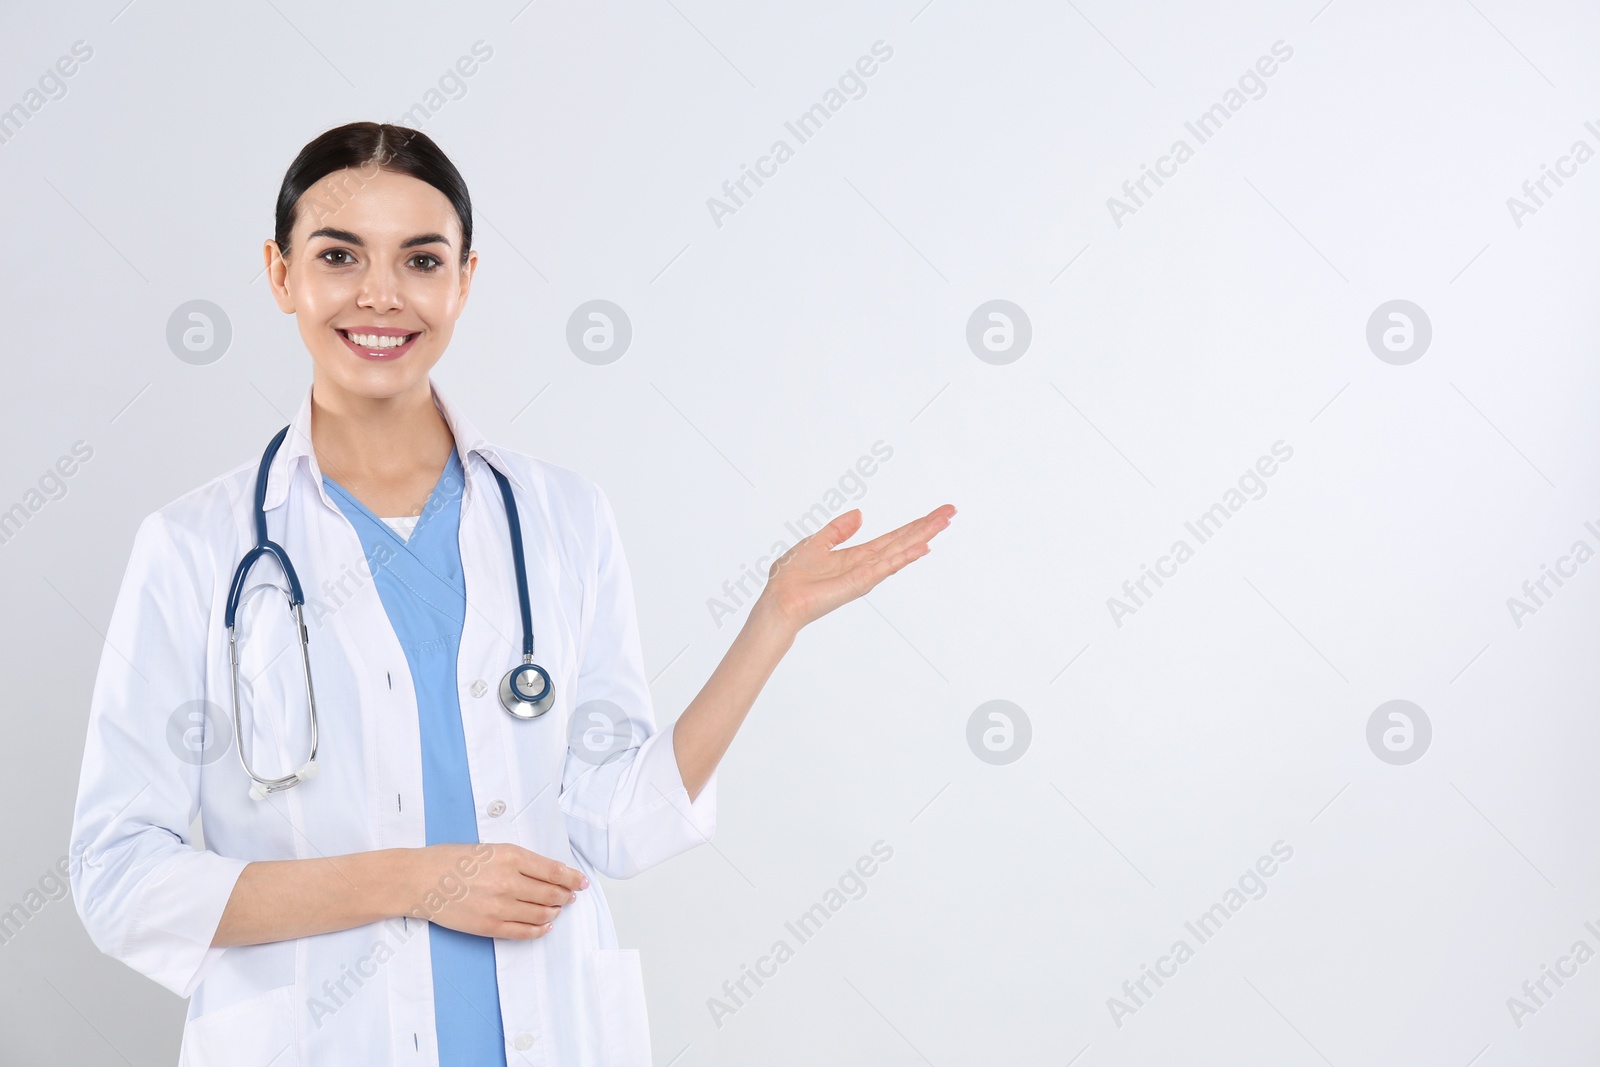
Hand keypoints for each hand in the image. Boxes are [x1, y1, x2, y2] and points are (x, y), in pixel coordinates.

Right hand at [407, 843, 588, 939]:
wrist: (420, 880)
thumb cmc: (451, 860)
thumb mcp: (491, 848)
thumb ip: (519, 860)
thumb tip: (546, 871)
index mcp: (510, 856)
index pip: (554, 870)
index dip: (572, 878)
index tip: (581, 882)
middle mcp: (508, 881)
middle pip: (551, 893)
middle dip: (565, 895)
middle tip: (570, 895)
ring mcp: (500, 906)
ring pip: (541, 913)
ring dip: (554, 912)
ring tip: (557, 909)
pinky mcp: (490, 926)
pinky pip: (524, 932)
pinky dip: (539, 930)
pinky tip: (545, 926)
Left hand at [759, 504, 954, 630]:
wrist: (780, 599)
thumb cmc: (792, 577)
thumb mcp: (816, 542)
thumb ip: (838, 529)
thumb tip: (859, 514)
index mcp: (857, 556)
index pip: (893, 537)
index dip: (914, 525)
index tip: (936, 513)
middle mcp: (867, 565)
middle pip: (904, 541)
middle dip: (927, 526)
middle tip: (951, 511)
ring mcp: (866, 574)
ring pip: (901, 550)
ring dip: (923, 536)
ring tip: (944, 522)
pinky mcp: (859, 582)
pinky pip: (886, 566)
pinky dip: (905, 556)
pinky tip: (922, 547)